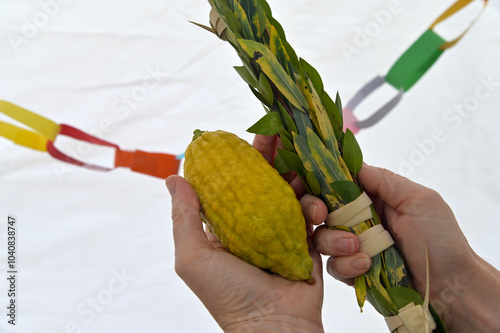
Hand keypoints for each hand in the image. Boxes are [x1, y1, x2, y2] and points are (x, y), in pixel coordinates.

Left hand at [166, 135, 323, 332]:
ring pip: (297, 196)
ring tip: (310, 194)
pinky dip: (322, 212)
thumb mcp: (194, 258)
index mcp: (228, 227)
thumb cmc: (229, 296)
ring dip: (305, 188)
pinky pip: (318, 218)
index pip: (235, 183)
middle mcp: (255, 226)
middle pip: (268, 183)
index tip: (254, 135)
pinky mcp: (309, 244)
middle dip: (279, 160)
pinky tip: (321, 214)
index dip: (243, 159)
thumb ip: (184, 218)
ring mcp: (284, 234)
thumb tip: (174, 178)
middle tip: (287, 138)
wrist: (275, 329)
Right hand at [314, 163, 499, 332]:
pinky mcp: (353, 270)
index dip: (318, 183)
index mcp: (372, 197)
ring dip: (334, 241)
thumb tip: (352, 163)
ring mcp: (353, 246)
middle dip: (314, 210)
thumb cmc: (440, 239)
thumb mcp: (418, 200)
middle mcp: (358, 219)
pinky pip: (333, 266)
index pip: (336, 184)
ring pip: (322, 238)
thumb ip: (385, 180)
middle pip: (320, 209)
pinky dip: (345, 265)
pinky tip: (365, 266)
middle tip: (322, 216)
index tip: (307, 185)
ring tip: (358, 248)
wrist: (451, 286)